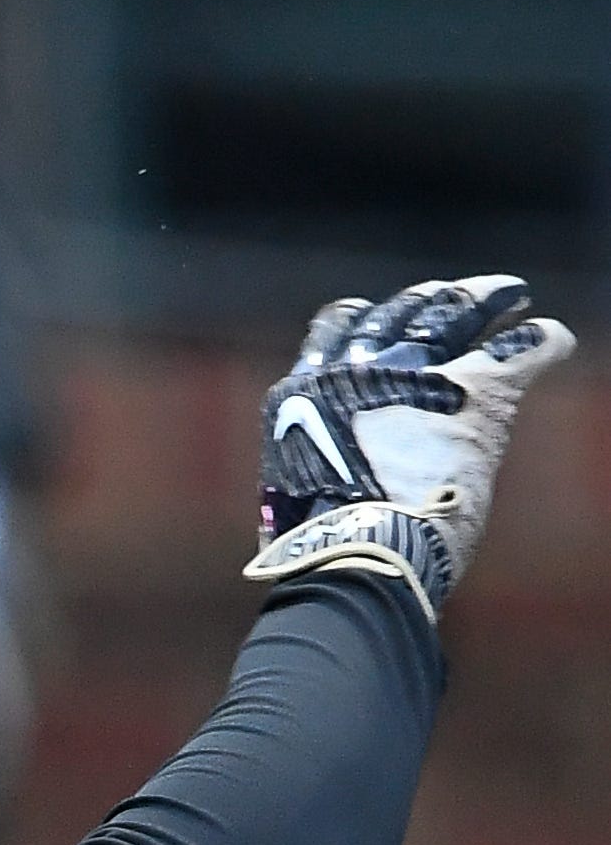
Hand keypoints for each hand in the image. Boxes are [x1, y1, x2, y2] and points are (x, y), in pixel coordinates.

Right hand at [244, 276, 574, 617]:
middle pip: (402, 312)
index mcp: (307, 391)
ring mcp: (422, 374)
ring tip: (512, 298)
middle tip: (455, 299)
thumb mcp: (290, 491)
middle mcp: (362, 368)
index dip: (361, 319)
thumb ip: (308, 468)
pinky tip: (553, 341)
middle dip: (430, 303)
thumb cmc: (316, 540)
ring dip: (488, 302)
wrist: (357, 546)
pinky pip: (522, 348)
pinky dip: (542, 342)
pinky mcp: (481, 392)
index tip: (376, 313)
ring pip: (460, 314)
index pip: (336, 329)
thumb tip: (309, 495)